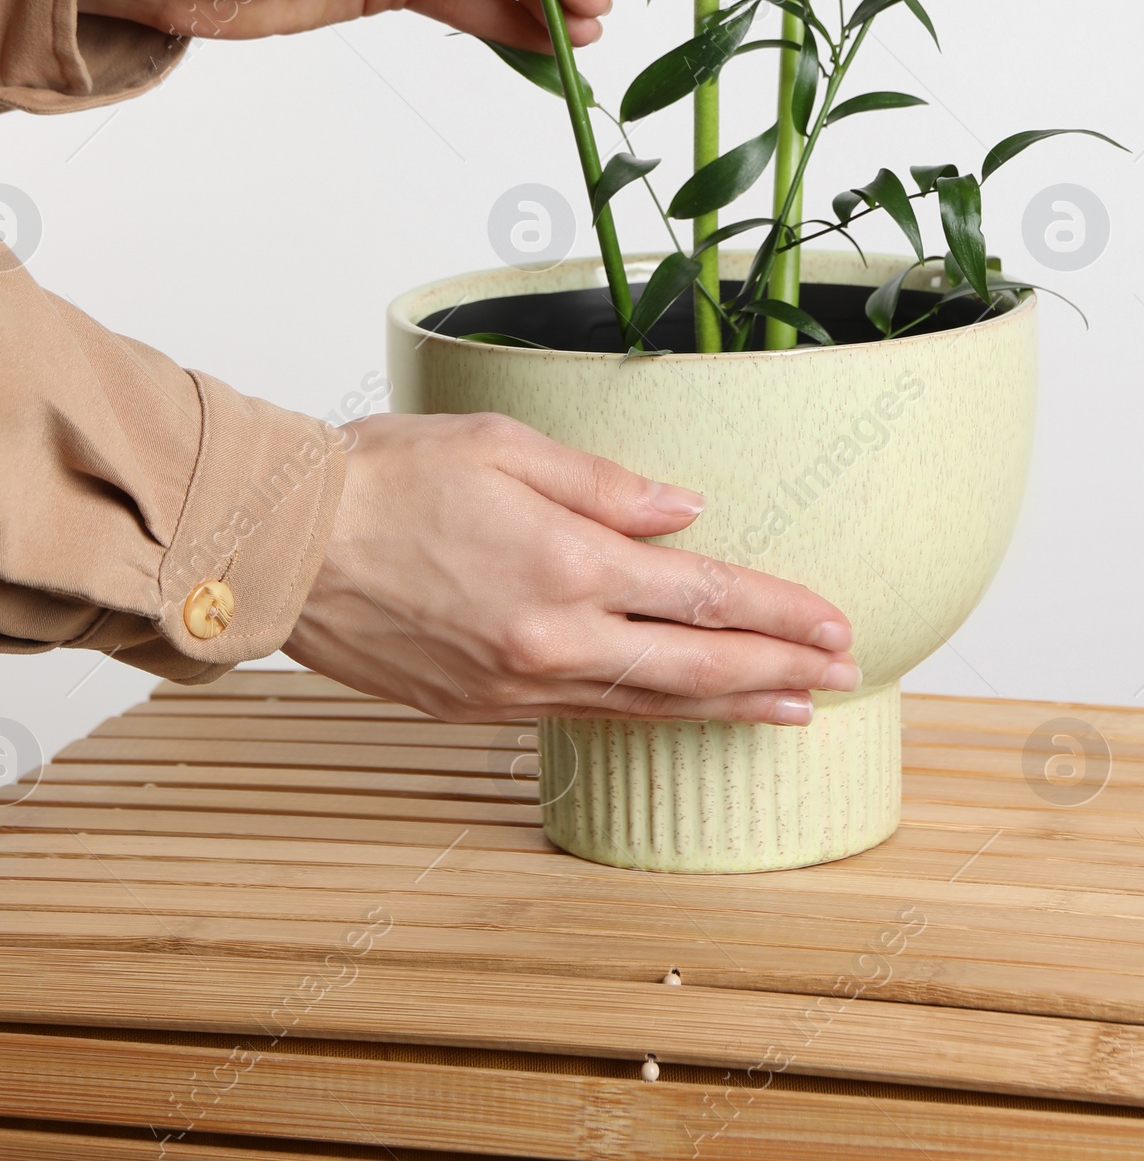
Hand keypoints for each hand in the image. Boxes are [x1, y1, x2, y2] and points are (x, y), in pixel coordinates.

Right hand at [284, 413, 859, 724]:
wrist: (281, 546)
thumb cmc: (386, 476)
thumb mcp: (504, 444)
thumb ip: (606, 483)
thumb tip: (686, 512)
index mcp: (566, 565)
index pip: (701, 595)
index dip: (777, 611)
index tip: (833, 620)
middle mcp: (551, 639)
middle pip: (692, 667)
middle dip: (777, 670)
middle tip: (844, 674)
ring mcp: (514, 684)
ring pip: (645, 705)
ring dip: (725, 706)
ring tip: (790, 708)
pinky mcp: (478, 708)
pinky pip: (585, 717)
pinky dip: (647, 717)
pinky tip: (680, 711)